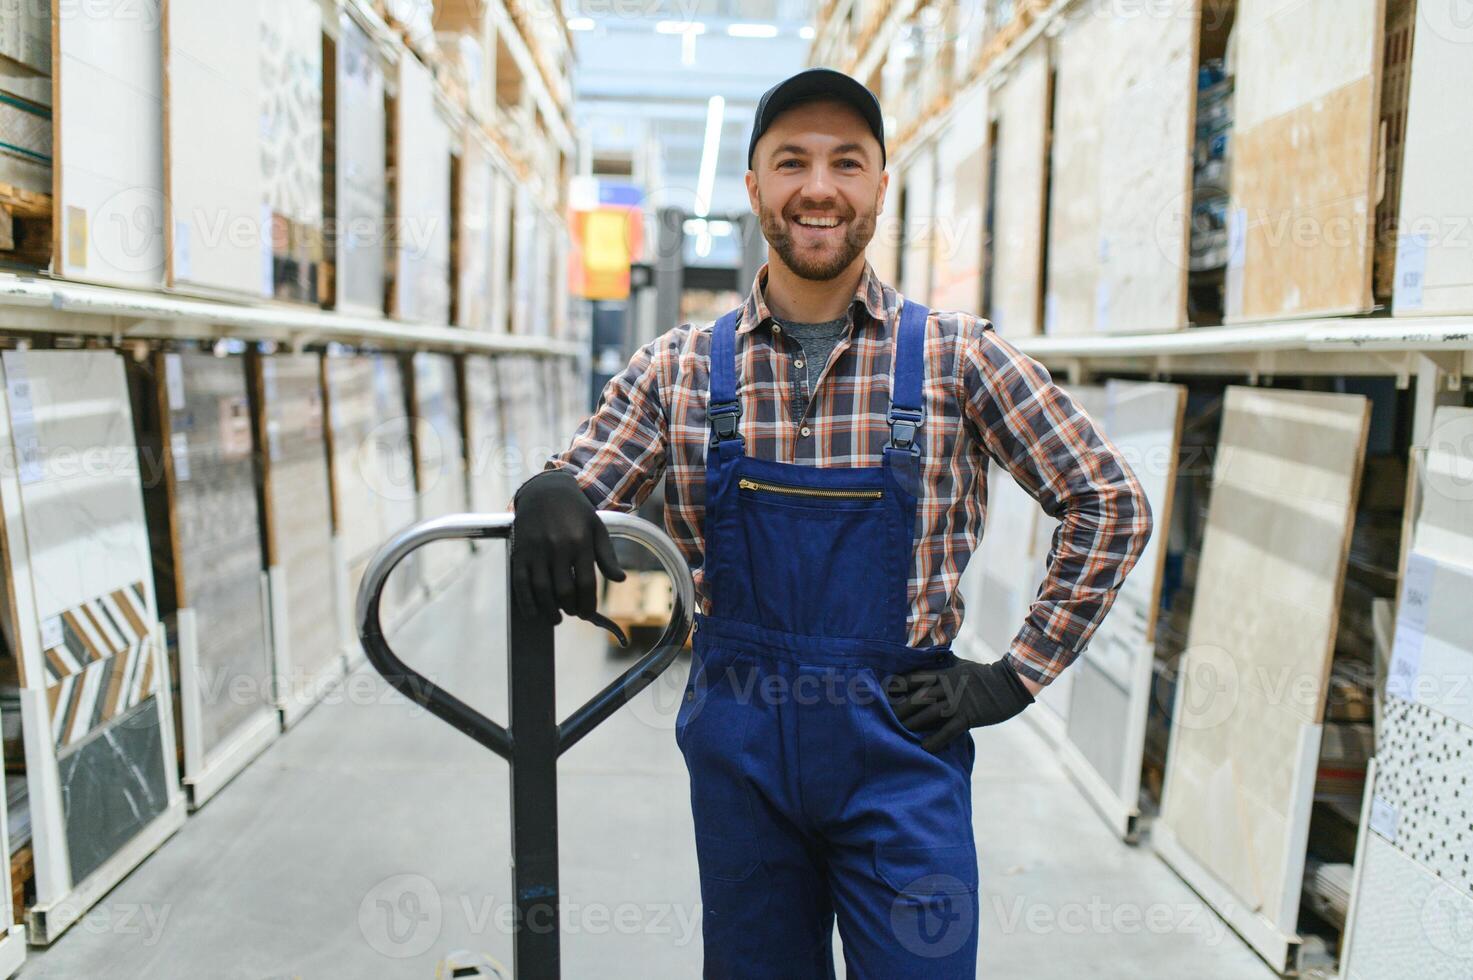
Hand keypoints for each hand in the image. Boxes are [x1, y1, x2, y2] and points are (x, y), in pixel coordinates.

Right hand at [510, 469, 625, 624]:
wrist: (546, 491)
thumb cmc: (576, 512)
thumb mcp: (597, 529)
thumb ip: (607, 556)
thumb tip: (620, 579)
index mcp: (581, 543)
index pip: (586, 584)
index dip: (588, 605)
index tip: (588, 614)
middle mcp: (558, 547)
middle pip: (564, 591)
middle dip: (570, 609)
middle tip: (573, 613)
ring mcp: (537, 550)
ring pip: (542, 590)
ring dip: (550, 610)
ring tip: (556, 617)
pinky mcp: (521, 552)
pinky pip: (521, 583)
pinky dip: (526, 603)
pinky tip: (534, 613)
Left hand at [887, 659, 1034, 752]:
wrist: (1009, 684)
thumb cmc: (984, 675)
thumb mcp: (960, 665)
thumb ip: (943, 664)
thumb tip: (929, 660)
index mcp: (943, 674)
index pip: (914, 678)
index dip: (896, 685)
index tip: (881, 693)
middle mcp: (947, 687)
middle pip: (917, 697)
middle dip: (899, 707)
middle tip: (883, 717)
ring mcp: (958, 702)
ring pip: (929, 712)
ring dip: (912, 723)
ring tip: (897, 731)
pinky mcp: (969, 716)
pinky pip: (950, 729)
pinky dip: (937, 739)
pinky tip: (925, 747)